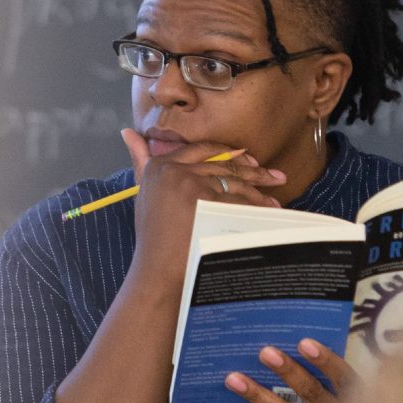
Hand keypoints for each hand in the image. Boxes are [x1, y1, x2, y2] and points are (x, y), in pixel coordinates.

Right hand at [120, 128, 286, 287]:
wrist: (157, 270)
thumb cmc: (152, 236)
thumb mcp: (144, 192)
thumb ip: (140, 160)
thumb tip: (127, 132)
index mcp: (159, 165)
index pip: (201, 150)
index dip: (227, 152)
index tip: (248, 158)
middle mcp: (173, 170)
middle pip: (222, 165)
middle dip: (253, 171)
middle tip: (274, 177)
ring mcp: (190, 185)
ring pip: (234, 182)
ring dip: (258, 190)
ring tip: (273, 200)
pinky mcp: (205, 202)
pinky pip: (238, 200)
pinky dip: (255, 206)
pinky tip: (267, 212)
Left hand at [224, 339, 359, 402]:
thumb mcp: (350, 391)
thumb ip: (333, 371)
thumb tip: (302, 337)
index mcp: (355, 397)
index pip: (343, 378)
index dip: (325, 361)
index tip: (303, 343)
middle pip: (312, 393)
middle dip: (288, 371)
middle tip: (265, 352)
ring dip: (259, 394)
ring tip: (235, 378)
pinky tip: (239, 389)